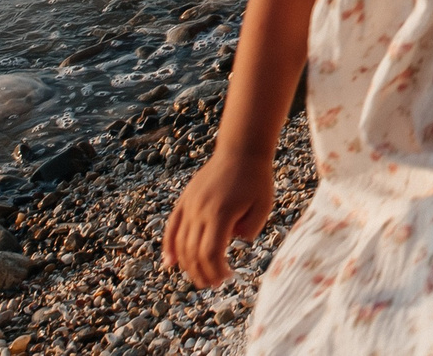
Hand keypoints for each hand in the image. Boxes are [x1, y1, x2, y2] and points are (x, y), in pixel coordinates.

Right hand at [163, 148, 276, 288]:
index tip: (227, 277)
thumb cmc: (257, 179)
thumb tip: (233, 244)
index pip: (211, 252)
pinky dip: (168, 246)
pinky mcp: (185, 200)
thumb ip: (249, 230)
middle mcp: (200, 210)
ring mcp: (190, 204)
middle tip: (214, 283)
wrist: (241, 150)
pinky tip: (170, 263)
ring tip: (200, 277)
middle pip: (194, 252)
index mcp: (221, 212)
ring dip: (188, 265)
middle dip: (203, 273)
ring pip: (180, 243)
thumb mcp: (263, 207)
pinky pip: (172, 227)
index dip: (216, 270)